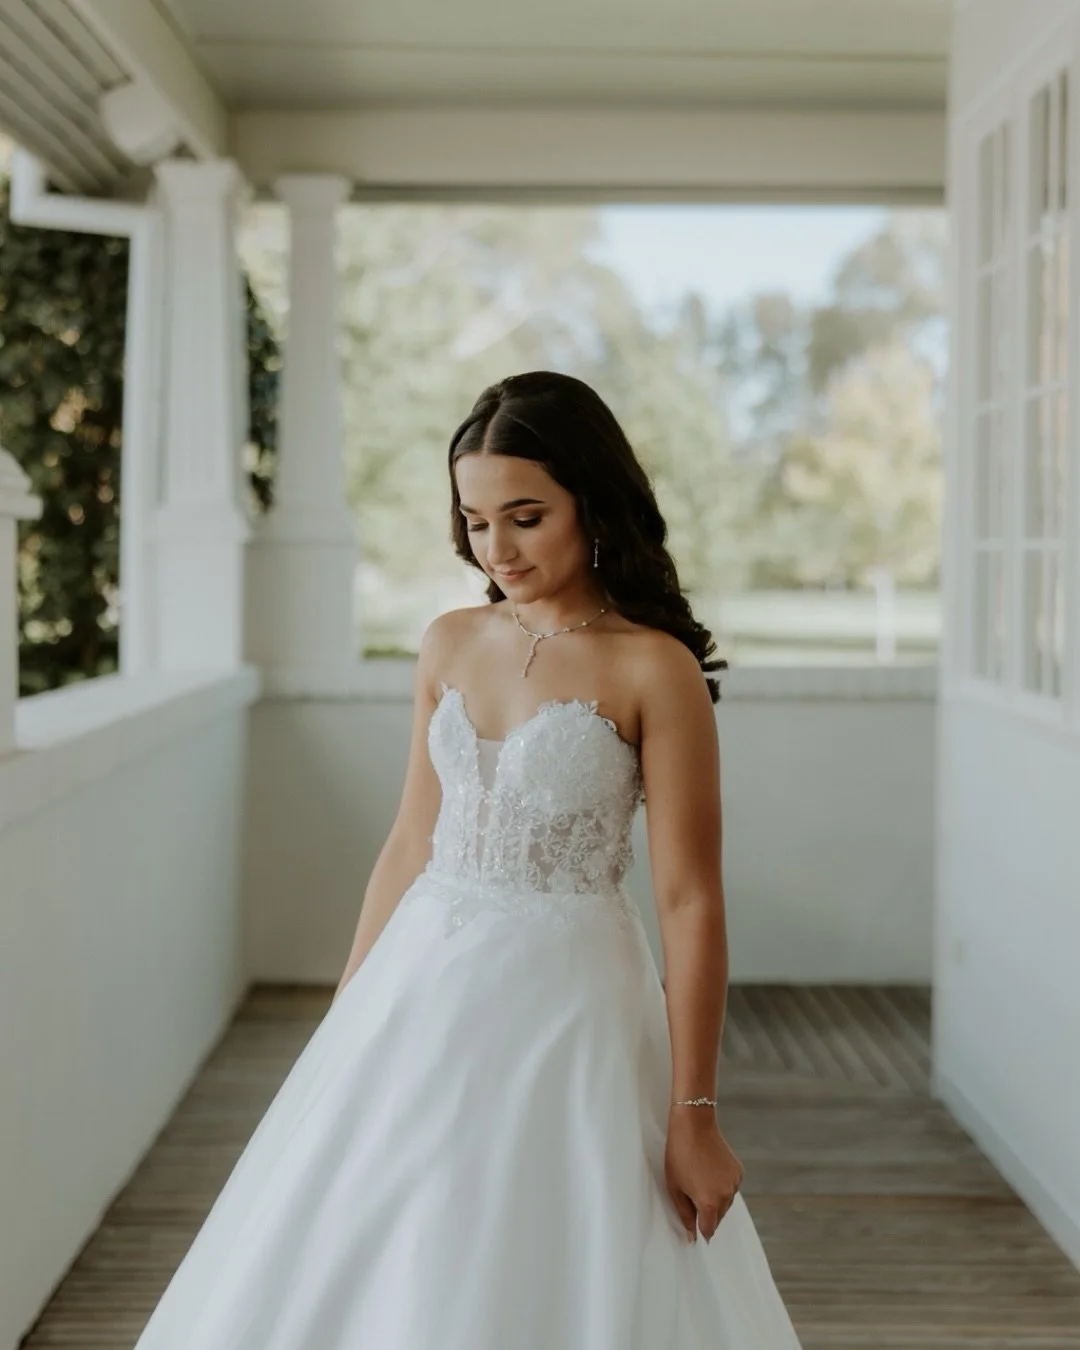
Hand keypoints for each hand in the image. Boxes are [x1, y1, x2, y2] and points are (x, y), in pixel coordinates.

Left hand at [664, 1108, 743, 1243]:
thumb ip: (685, 1215)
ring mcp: (734, 1184)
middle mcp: (726, 1196)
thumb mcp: (675, 1188)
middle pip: (718, 1218)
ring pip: (726, 1203)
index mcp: (709, 1203)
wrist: (694, 1125)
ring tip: (700, 1179)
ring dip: (716, 1200)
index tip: (694, 1224)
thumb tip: (692, 1237)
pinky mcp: (739, 1172)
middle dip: (707, 1213)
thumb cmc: (679, 1155)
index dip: (700, 1229)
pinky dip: (723, 1186)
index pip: (708, 1230)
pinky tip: (710, 1171)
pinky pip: (731, 1188)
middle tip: (692, 1194)